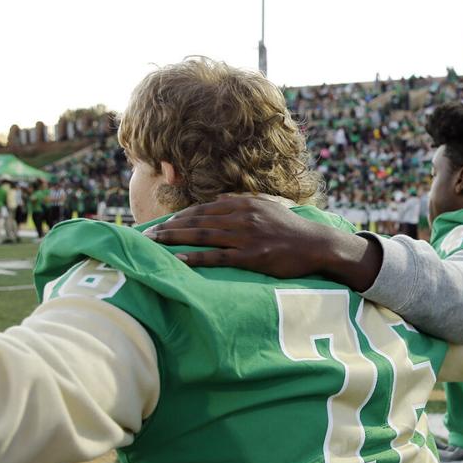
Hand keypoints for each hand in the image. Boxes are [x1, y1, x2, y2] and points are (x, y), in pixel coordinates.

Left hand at [145, 195, 380, 290]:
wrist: (317, 244)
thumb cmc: (290, 229)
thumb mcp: (266, 208)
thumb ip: (242, 205)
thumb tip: (220, 202)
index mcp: (244, 204)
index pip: (204, 208)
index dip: (180, 216)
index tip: (161, 224)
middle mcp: (242, 216)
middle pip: (198, 221)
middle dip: (169, 228)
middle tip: (146, 236)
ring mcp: (247, 236)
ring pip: (203, 236)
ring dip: (175, 240)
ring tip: (154, 245)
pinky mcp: (253, 256)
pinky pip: (218, 257)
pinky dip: (196, 258)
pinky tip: (178, 260)